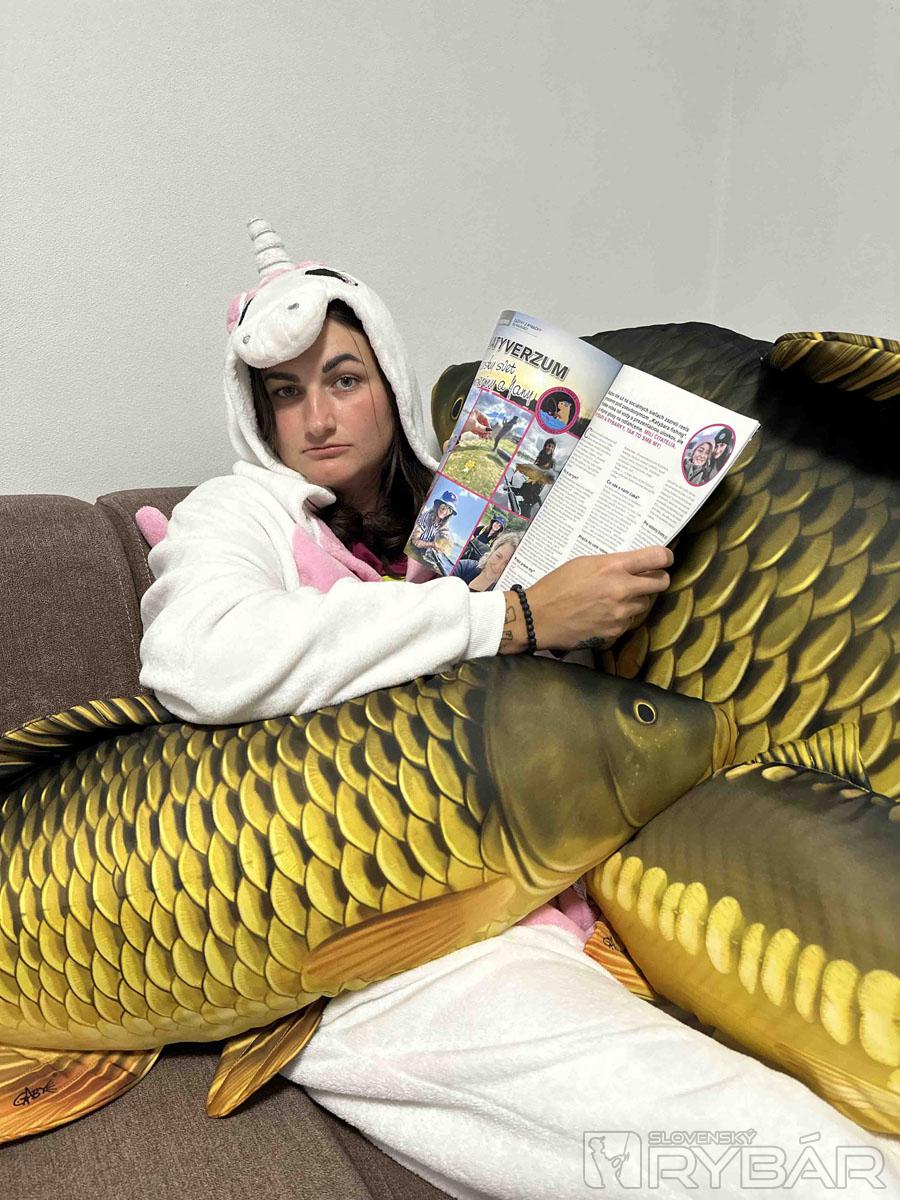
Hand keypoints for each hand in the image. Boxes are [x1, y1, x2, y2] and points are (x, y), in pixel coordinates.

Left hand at [464, 411, 491, 438]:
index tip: (489, 431)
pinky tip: (480, 436)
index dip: (488, 425)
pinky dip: (477, 432)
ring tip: (484, 437)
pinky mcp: (467, 425)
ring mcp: (470, 420)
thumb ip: (482, 428)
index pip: (485, 418)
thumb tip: (489, 430)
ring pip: (478, 426)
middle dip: (485, 430)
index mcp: (476, 412)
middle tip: (487, 436)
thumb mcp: (474, 425)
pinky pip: (474, 429)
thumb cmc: (463, 420)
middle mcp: (473, 415)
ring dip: (481, 432)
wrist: (452, 424)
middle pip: (482, 423)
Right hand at [498, 546, 672, 654]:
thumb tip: (633, 565)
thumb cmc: (556, 586)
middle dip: (656, 580)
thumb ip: (611, 564)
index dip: (666, 557)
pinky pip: (628, 621)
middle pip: (660, 583)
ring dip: (634, 601)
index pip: (657, 558)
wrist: (538, 617)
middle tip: (646, 580)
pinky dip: (621, 618)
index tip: (665, 559)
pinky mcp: (615, 631)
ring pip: (643, 604)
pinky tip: (602, 614)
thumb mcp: (583, 563)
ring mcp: (621, 613)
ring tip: (612, 599)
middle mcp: (622, 589)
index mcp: (614, 567)